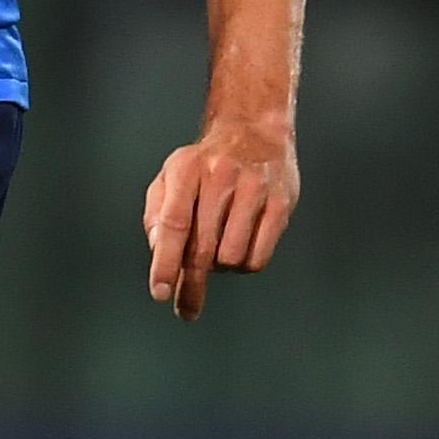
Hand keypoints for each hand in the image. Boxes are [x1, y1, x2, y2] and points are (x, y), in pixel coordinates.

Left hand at [143, 117, 297, 319]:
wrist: (254, 131)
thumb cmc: (203, 164)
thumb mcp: (169, 177)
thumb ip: (157, 214)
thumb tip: (160, 251)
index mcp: (187, 170)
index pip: (174, 224)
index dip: (165, 263)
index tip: (160, 293)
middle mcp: (221, 176)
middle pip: (203, 247)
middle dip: (191, 283)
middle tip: (186, 308)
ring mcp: (255, 188)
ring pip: (232, 257)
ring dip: (222, 266)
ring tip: (219, 247)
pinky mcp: (282, 202)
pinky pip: (259, 256)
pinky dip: (245, 264)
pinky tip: (241, 247)